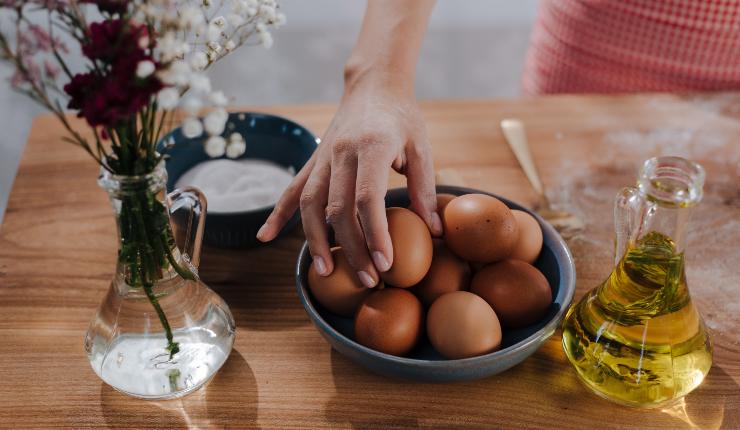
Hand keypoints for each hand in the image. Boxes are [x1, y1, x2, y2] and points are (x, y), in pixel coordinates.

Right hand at [256, 80, 440, 286]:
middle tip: (366, 279)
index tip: (385, 263)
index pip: (368, 198)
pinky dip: (278, 213)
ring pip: (310, 203)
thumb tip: (436, 231)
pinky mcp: (314, 160)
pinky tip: (265, 236)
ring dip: (315, 240)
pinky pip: (292, 188)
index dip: (375, 234)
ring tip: (324, 271)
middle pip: (337, 208)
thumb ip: (425, 190)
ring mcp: (323, 156)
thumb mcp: (422, 148)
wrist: (374, 84)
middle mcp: (341, 152)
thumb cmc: (402, 117)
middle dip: (351, 248)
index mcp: (372, 146)